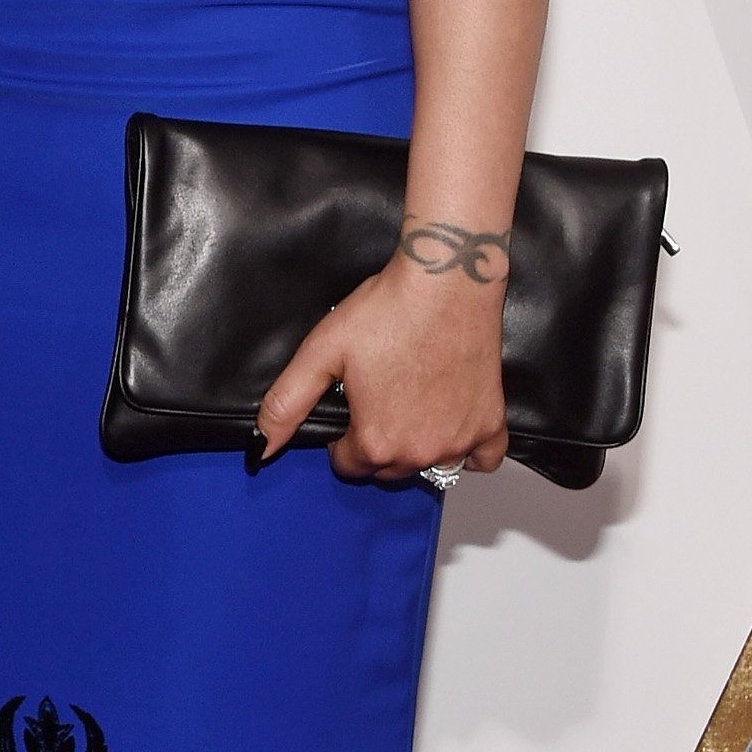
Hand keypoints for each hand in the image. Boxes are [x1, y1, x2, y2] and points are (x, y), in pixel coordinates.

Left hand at [256, 228, 509, 483]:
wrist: (445, 282)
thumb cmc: (387, 311)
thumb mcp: (321, 353)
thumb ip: (287, 404)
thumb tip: (261, 447)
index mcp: (377, 441)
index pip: (349, 465)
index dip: (342, 436)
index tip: (350, 405)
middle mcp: (421, 452)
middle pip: (388, 468)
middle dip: (377, 442)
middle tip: (378, 396)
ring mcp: (461, 441)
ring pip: (431, 464)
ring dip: (417, 444)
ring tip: (409, 398)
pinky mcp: (491, 424)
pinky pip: (481, 459)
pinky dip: (467, 448)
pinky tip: (450, 418)